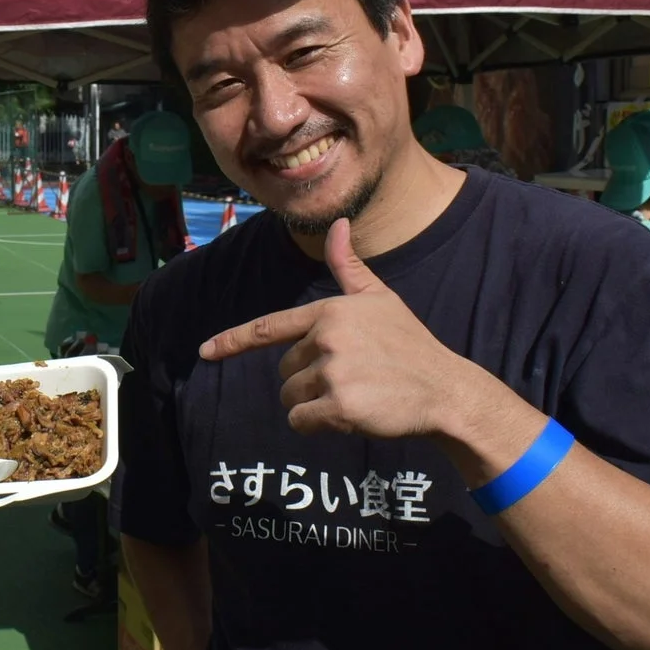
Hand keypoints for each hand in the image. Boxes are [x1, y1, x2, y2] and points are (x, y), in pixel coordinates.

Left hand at [198, 219, 471, 438]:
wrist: (444, 388)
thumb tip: (339, 223)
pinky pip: (301, 422)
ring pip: (291, 399)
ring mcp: (334, 372)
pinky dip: (317, 426)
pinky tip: (351, 416)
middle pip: (284, 372)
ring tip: (354, 395)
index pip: (269, 328)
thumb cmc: (409, 344)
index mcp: (331, 312)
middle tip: (351, 379)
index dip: (233, 341)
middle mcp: (327, 338)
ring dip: (313, 405)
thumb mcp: (380, 298)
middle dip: (308, 381)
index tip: (205, 351)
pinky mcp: (340, 406)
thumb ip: (349, 266)